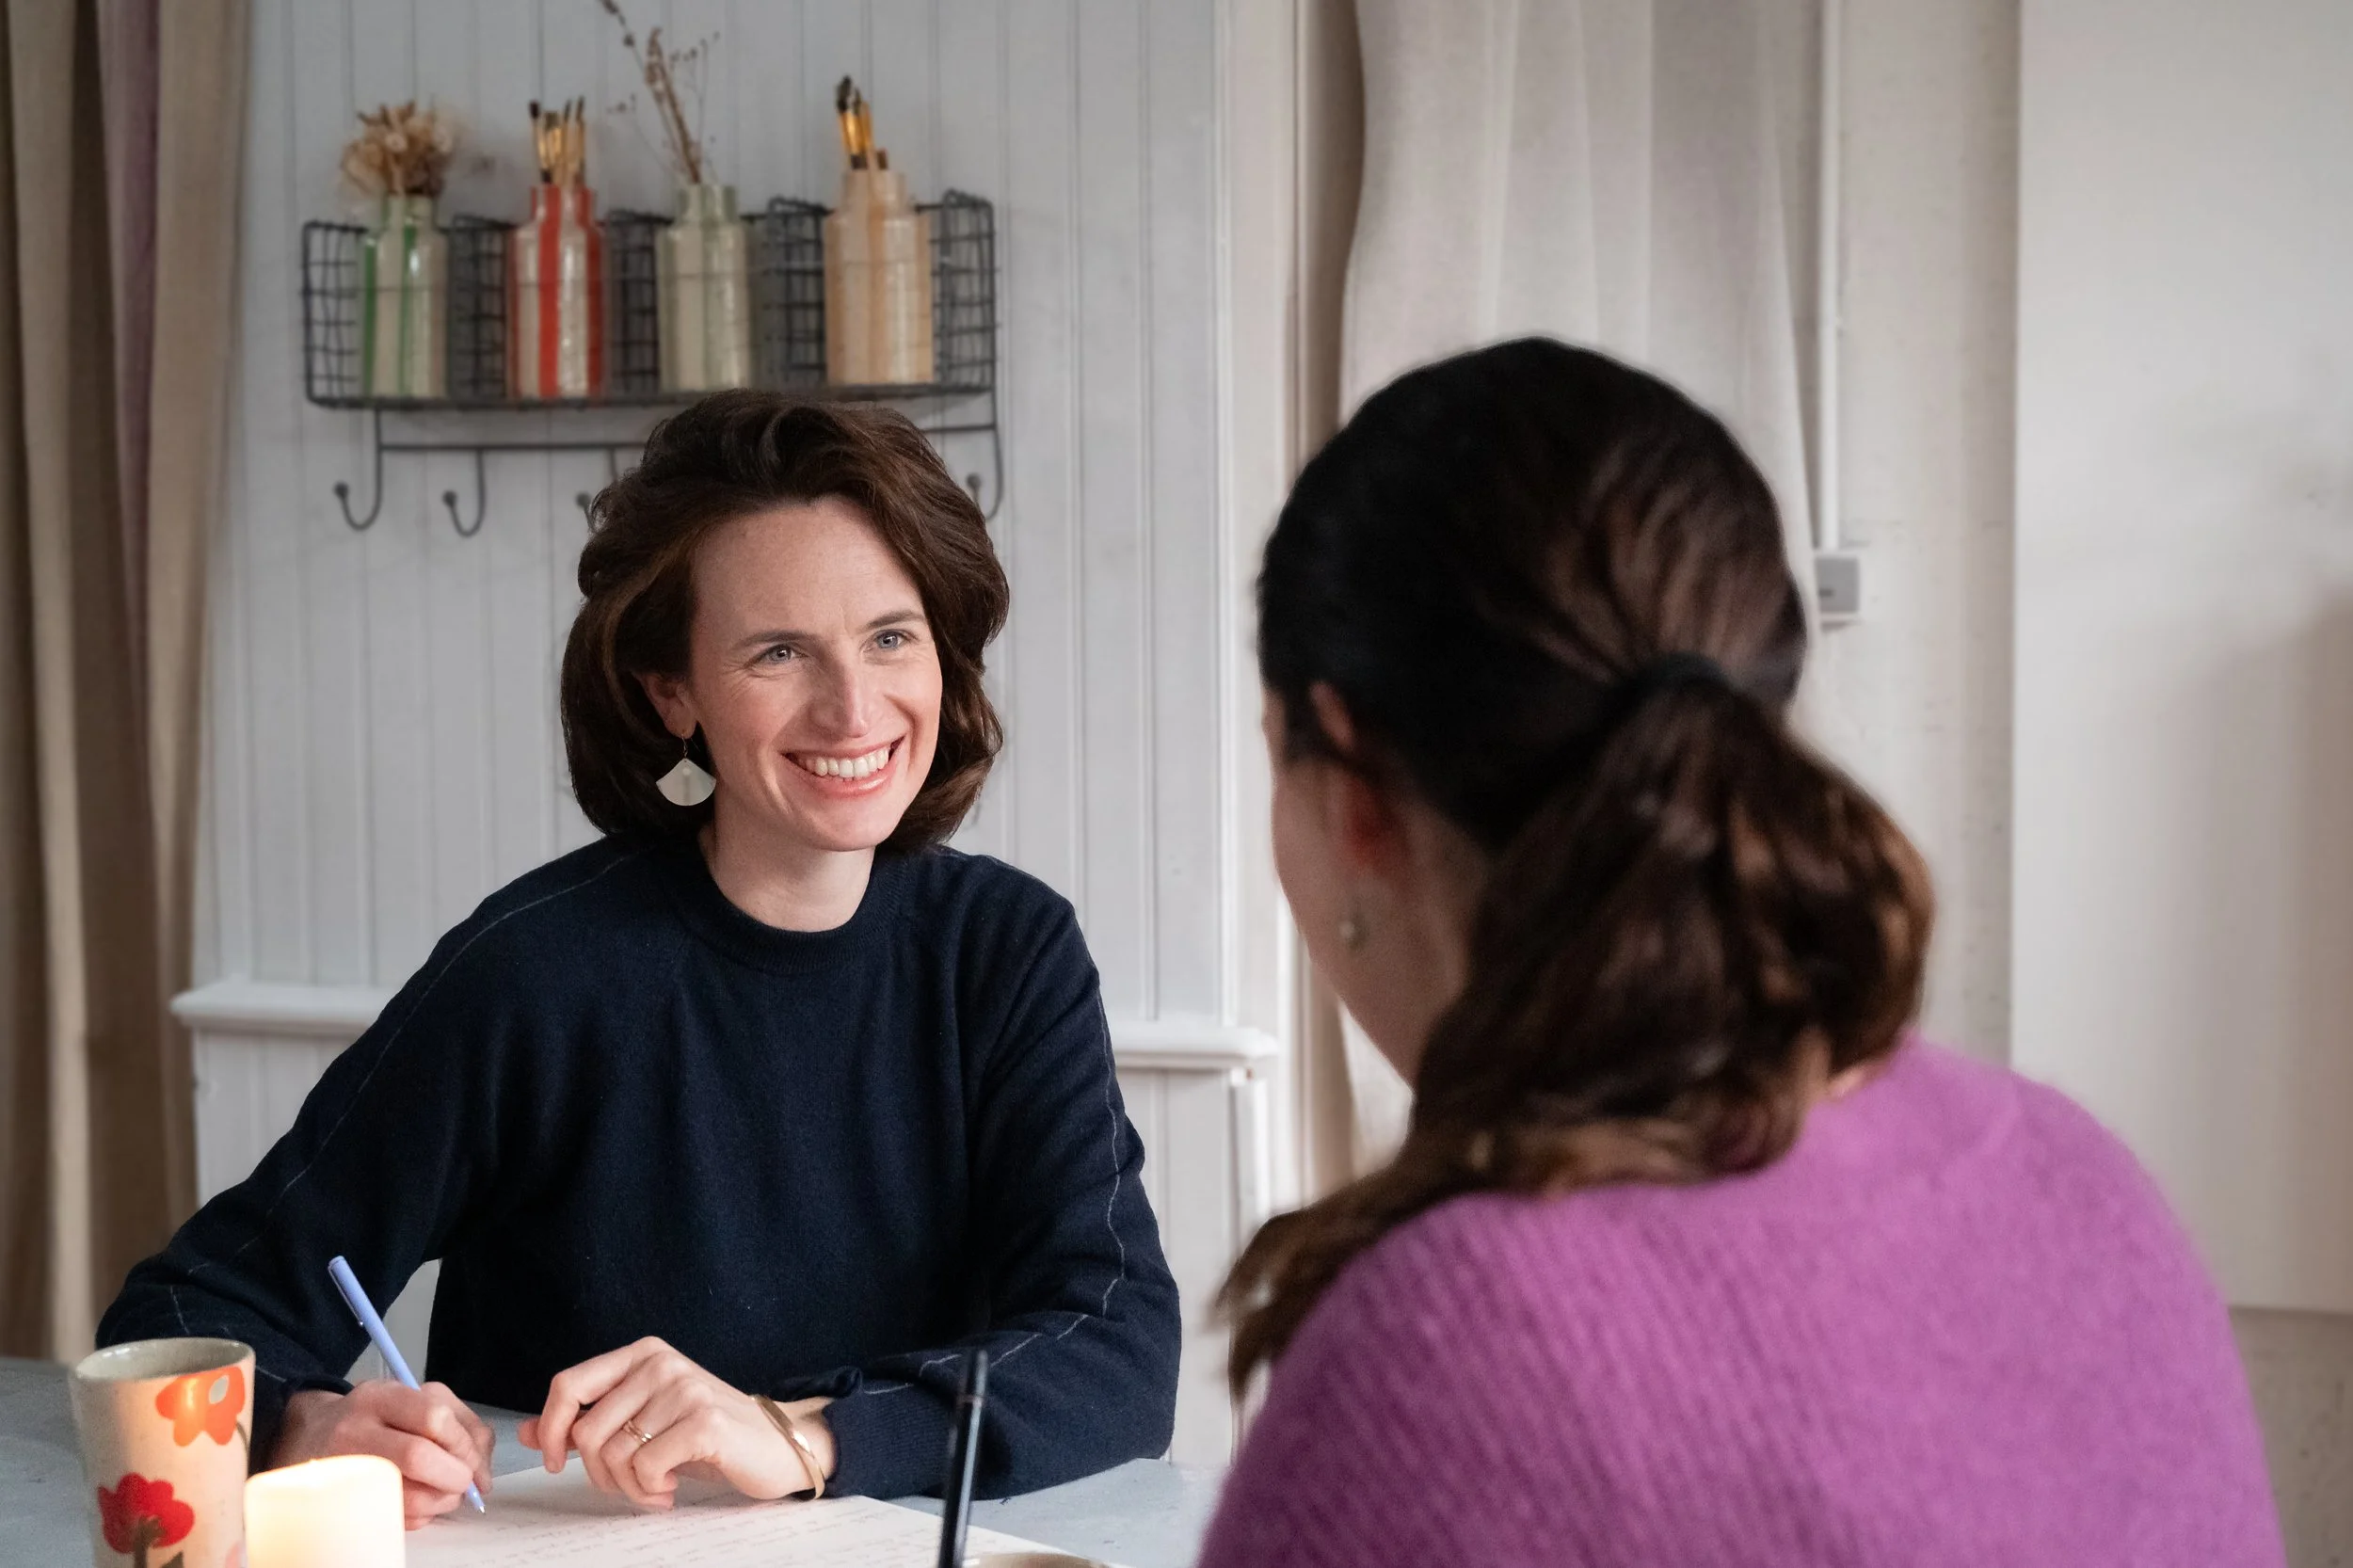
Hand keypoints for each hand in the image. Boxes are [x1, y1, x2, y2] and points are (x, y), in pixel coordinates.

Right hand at [275, 1382, 493, 1529]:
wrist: (309, 1436)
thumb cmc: (376, 1418)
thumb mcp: (414, 1399)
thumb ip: (461, 1425)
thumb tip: (482, 1476)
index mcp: (381, 1397)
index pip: (433, 1416)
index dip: (462, 1443)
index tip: (471, 1457)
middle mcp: (356, 1429)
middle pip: (419, 1457)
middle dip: (454, 1475)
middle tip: (463, 1481)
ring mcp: (345, 1468)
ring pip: (406, 1496)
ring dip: (440, 1501)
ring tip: (445, 1493)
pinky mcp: (343, 1502)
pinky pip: (392, 1517)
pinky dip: (419, 1515)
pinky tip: (420, 1503)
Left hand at [518, 1336, 835, 1510]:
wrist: (776, 1444)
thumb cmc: (706, 1436)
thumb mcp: (642, 1423)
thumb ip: (586, 1423)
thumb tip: (525, 1432)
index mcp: (642, 1354)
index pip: (568, 1385)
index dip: (548, 1428)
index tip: (555, 1460)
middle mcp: (661, 1362)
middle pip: (588, 1430)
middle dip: (598, 1474)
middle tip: (626, 1484)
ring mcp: (684, 1388)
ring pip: (614, 1454)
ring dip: (626, 1487)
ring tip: (654, 1487)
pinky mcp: (704, 1421)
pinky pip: (645, 1468)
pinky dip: (650, 1490)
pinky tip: (672, 1486)